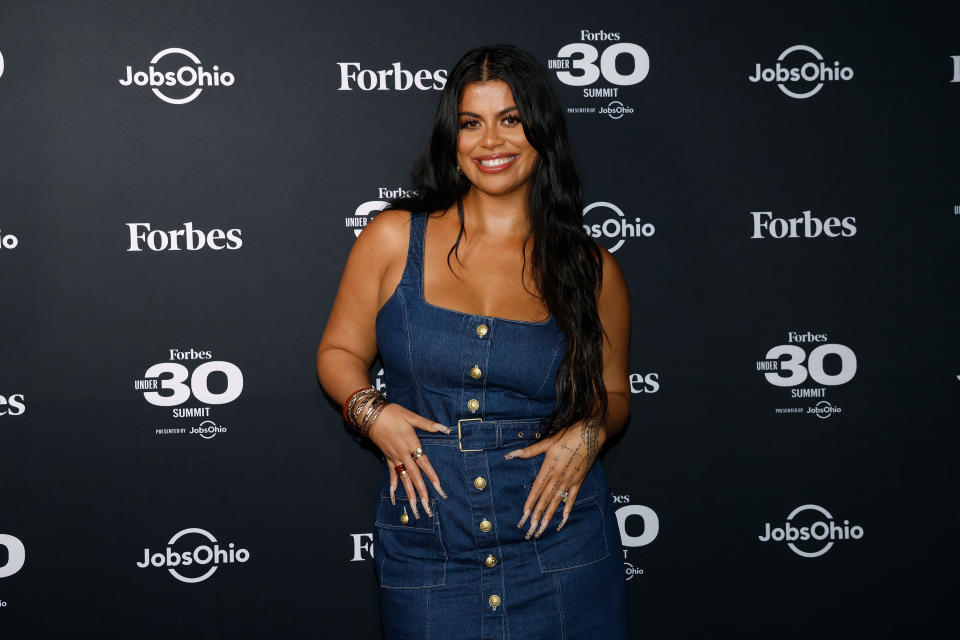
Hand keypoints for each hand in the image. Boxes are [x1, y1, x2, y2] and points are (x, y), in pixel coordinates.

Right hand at [367, 403, 450, 518]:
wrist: (371, 415)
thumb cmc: (393, 413)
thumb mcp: (411, 416)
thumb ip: (428, 424)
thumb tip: (444, 428)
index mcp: (411, 444)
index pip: (424, 464)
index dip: (432, 476)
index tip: (439, 488)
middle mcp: (403, 454)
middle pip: (414, 476)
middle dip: (421, 493)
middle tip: (427, 507)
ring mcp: (394, 457)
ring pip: (403, 479)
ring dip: (409, 494)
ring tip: (414, 508)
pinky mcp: (387, 457)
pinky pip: (392, 473)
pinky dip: (393, 484)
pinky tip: (394, 496)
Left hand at [506, 419, 604, 538]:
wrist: (591, 433)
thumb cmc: (568, 435)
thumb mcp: (548, 441)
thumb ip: (530, 451)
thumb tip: (512, 454)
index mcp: (549, 467)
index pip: (537, 489)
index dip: (530, 502)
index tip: (524, 514)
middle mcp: (559, 476)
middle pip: (545, 499)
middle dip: (537, 514)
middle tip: (531, 529)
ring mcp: (569, 480)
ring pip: (557, 501)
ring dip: (549, 516)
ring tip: (542, 528)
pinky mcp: (579, 481)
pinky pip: (572, 498)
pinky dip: (567, 509)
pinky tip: (562, 519)